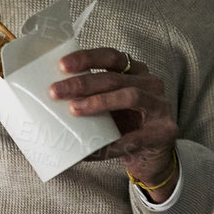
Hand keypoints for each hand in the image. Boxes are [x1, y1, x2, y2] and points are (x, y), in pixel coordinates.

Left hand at [49, 48, 180, 200]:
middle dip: (82, 83)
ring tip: (74, 110)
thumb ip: (92, 97)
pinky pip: (134, 136)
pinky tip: (92, 149)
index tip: (62, 66)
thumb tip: (50, 99)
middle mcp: (151, 84)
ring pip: (130, 96)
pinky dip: (111, 143)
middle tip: (56, 91)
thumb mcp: (111, 106)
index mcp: (136, 72)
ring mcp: (161, 107)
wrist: (152, 157)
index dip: (87, 58)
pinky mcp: (163, 132)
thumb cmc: (127, 126)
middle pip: (114, 77)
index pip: (111, 57)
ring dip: (99, 102)